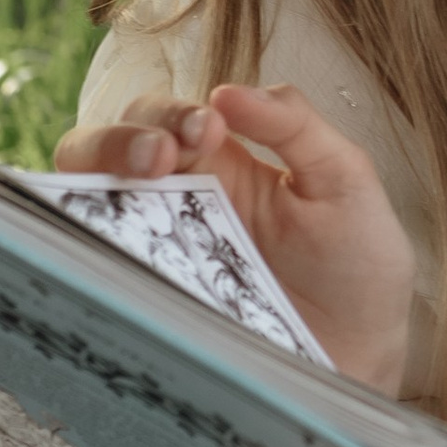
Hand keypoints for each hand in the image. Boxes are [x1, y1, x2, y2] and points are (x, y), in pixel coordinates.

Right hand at [54, 87, 418, 394]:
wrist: (360, 355)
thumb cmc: (356, 265)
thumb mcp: (344, 178)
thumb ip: (295, 125)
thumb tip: (229, 92)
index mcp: (226, 162)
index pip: (171, 117)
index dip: (174, 112)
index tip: (208, 128)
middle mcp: (179, 201)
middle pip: (112, 148)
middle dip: (123, 137)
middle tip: (160, 154)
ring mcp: (158, 250)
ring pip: (86, 196)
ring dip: (98, 171)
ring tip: (142, 174)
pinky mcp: (151, 301)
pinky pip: (97, 264)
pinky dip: (86, 238)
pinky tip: (110, 229)